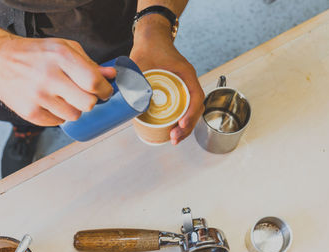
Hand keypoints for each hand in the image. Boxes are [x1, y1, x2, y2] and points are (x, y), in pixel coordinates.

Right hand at [0, 35, 115, 125]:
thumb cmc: (35, 53)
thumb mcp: (64, 48)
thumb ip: (90, 63)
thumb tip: (111, 75)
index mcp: (61, 57)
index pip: (93, 82)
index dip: (105, 90)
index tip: (105, 91)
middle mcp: (49, 77)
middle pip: (88, 103)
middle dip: (91, 100)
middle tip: (84, 94)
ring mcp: (38, 96)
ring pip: (75, 115)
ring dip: (74, 108)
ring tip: (63, 96)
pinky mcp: (29, 111)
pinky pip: (58, 122)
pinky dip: (58, 115)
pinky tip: (51, 101)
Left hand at [130, 19, 204, 144]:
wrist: (151, 36)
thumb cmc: (149, 45)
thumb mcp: (140, 62)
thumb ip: (134, 79)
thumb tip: (132, 103)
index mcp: (185, 73)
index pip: (196, 96)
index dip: (191, 113)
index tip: (181, 125)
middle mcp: (188, 81)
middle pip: (196, 108)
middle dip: (187, 126)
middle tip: (174, 138)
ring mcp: (184, 86)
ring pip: (191, 110)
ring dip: (185, 126)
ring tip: (174, 138)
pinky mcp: (178, 90)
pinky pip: (184, 107)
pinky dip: (180, 119)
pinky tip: (171, 128)